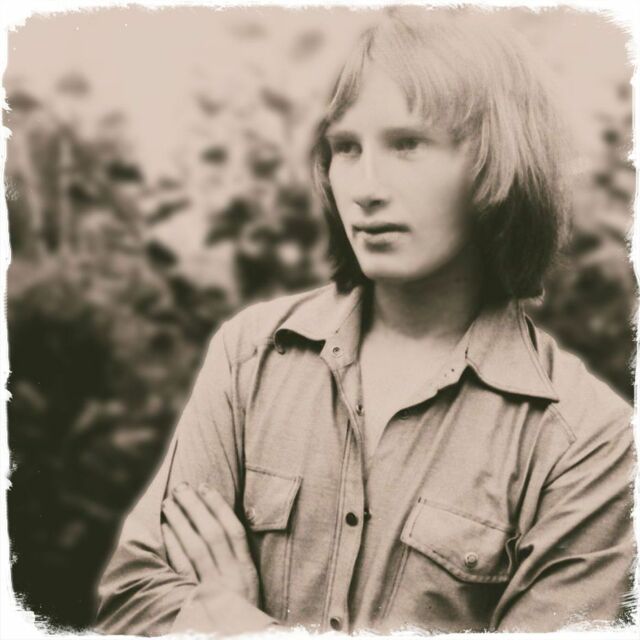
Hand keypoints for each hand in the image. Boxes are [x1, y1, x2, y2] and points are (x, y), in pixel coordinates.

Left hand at [161, 482, 258, 606]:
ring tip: (171, 503)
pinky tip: (167, 531)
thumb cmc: (240, 618)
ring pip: (196, 548)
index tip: (206, 487)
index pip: (234, 531)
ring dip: (182, 522)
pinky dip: (174, 547)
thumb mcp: (247, 590)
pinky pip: (182, 570)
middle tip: (182, 487)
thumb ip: (236, 564)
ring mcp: (212, 591)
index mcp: (247, 572)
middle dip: (196, 508)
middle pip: (212, 534)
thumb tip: (221, 528)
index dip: (219, 507)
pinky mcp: (194, 603)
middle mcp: (231, 579)